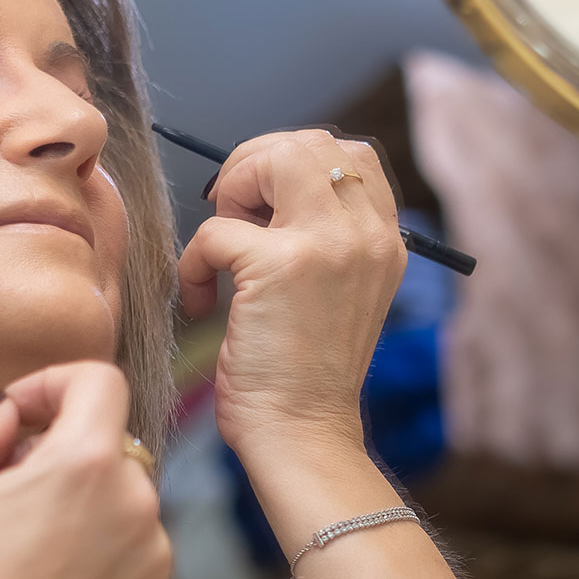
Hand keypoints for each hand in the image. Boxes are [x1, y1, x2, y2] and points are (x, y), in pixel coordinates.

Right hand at [0, 360, 174, 578]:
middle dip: (59, 453)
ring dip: (83, 504)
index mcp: (88, 460)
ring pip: (121, 497)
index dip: (54, 383)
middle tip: (9, 492)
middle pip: (106, 442)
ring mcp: (156, 552)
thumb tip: (10, 414)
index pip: (99, 379)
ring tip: (30, 546)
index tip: (21, 416)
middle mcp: (137, 499)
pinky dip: (103, 552)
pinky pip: (135, 548)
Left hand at [177, 128, 407, 459]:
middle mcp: (367, 235)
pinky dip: (193, 261)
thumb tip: (263, 187)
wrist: (302, 436)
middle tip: (231, 213)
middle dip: (257, 163)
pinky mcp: (279, 266)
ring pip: (275, 158)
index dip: (293, 160)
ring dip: (233, 191)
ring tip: (223, 246)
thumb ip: (322, 238)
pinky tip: (200, 301)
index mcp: (384, 241)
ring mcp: (328, 245)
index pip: (351, 155)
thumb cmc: (305, 373)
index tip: (261, 201)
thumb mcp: (337, 292)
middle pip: (312, 142)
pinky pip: (216, 229)